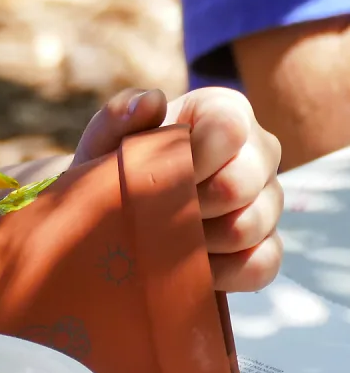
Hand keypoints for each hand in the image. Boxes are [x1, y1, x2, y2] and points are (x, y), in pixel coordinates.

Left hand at [74, 87, 282, 291]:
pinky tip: (190, 264)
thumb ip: (118, 116)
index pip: (228, 128)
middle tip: (152, 211)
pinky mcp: (268, 245)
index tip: (156, 173)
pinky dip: (220, 272)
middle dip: (186, 204)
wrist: (112, 213)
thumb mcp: (103, 141)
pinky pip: (260, 265)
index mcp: (224, 113)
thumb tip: (152, 100)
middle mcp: (258, 152)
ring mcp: (268, 200)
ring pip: (249, 227)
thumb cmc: (112, 166)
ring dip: (197, 240)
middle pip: (238, 184)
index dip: (190, 156)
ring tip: (164, 236)